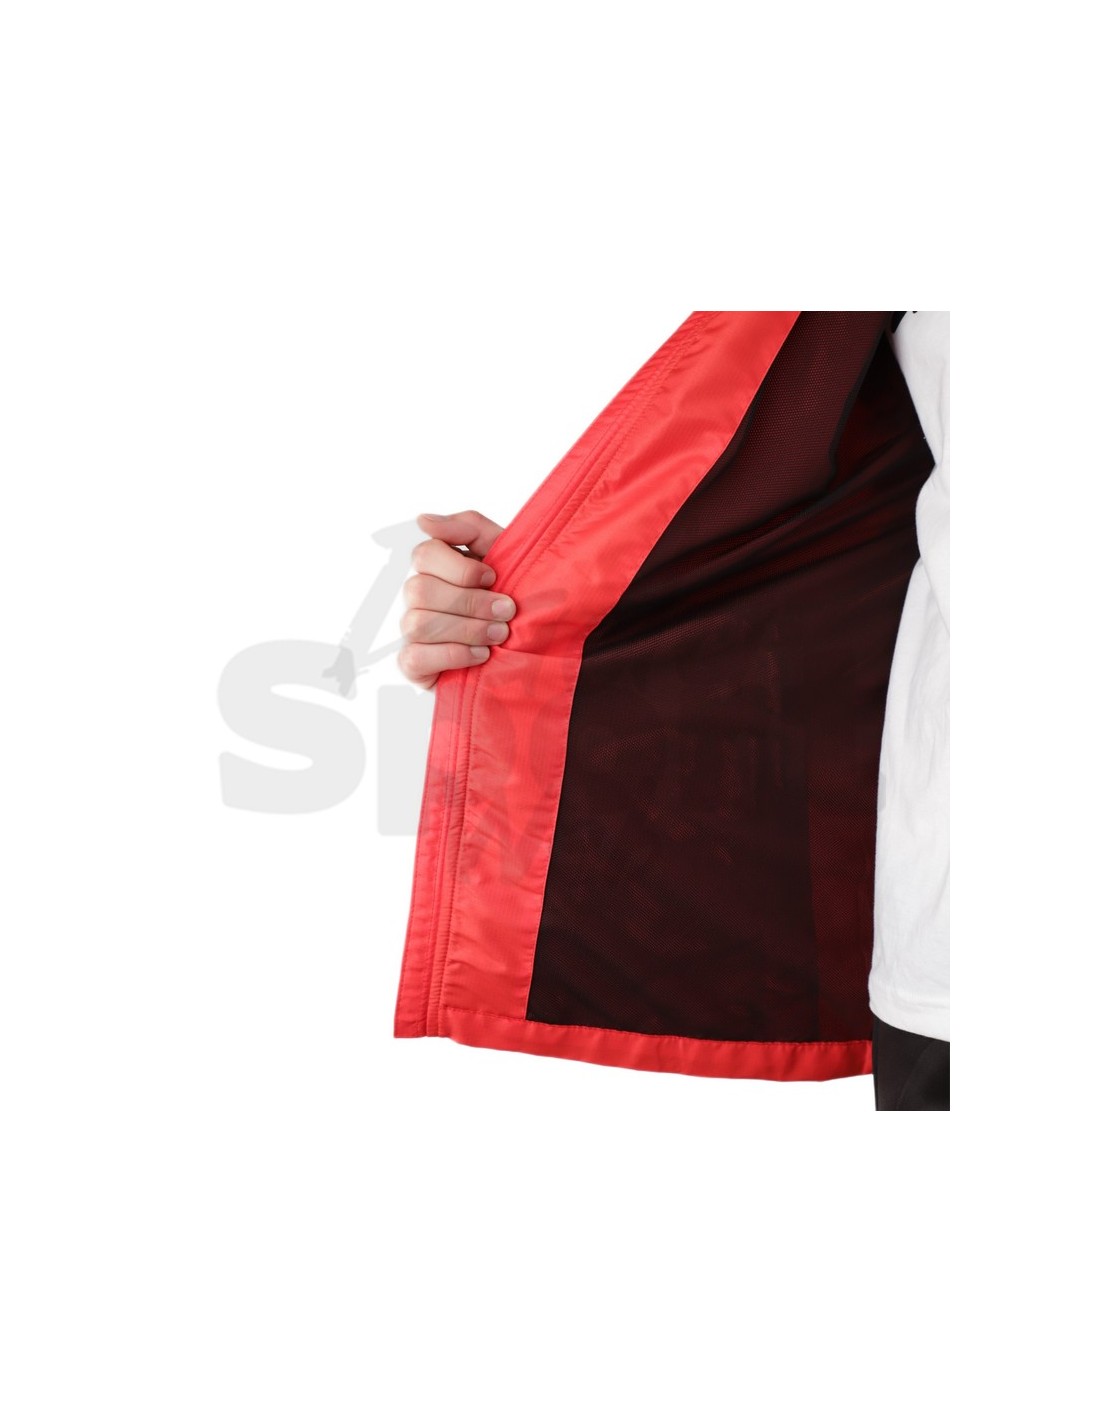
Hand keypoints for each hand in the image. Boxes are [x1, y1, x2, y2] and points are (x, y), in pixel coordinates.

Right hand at [397, 510, 515, 689]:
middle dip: (469, 602)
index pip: (423, 555)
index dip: (460, 569)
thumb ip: (468, 527)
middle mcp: (418, 597)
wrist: (537, 641)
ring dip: (466, 629)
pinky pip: (414, 658)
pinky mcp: (414, 665)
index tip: (493, 577)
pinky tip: (481, 655)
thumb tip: (423, 521)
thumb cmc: (514, 593)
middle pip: (419, 590)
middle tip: (506, 611)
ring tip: (499, 634)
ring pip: (418, 624)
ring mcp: (412, 632)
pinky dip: (452, 655)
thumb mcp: (502, 552)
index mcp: (435, 567)